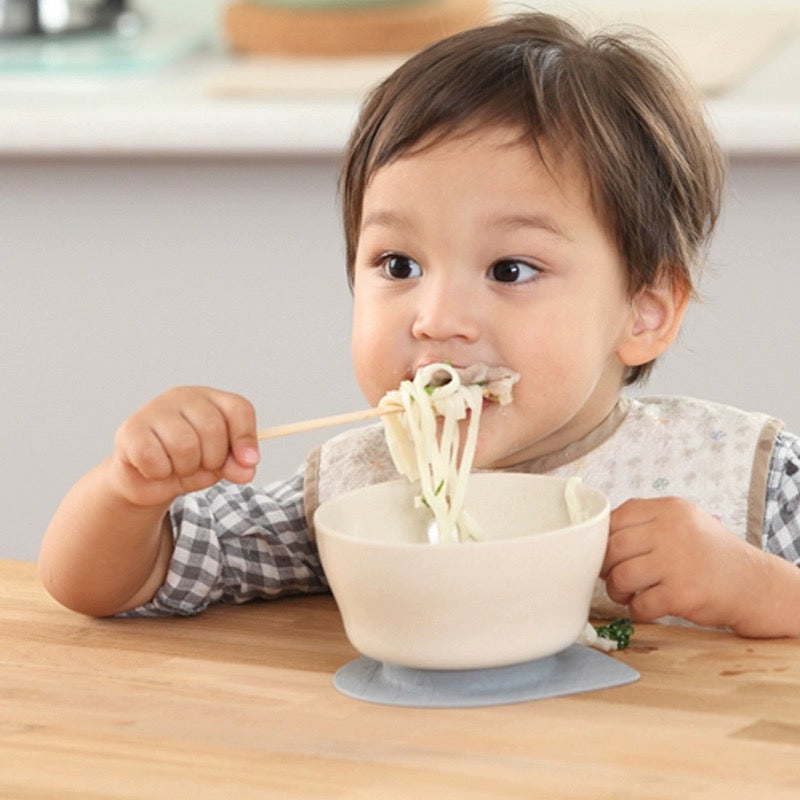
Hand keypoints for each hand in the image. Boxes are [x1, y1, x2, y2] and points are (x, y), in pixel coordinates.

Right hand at [110, 386, 259, 507]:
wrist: (145, 479)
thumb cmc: (186, 463)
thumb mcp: (218, 465)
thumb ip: (235, 465)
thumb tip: (247, 470)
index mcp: (211, 399)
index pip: (239, 409)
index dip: (246, 439)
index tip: (248, 462)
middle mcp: (183, 397)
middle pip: (213, 428)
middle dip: (212, 460)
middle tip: (200, 466)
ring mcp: (154, 410)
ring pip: (184, 444)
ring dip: (185, 468)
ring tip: (177, 467)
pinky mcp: (130, 430)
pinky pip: (154, 458)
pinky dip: (160, 473)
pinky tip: (156, 468)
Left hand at [601, 497, 768, 633]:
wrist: (754, 583)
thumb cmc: (710, 553)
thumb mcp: (683, 521)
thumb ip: (646, 521)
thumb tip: (598, 534)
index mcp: (669, 509)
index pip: (615, 518)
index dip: (602, 539)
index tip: (604, 552)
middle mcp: (672, 531)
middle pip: (613, 548)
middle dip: (605, 566)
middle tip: (610, 575)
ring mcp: (677, 562)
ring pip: (621, 577)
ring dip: (616, 590)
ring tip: (625, 594)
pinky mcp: (682, 594)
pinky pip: (640, 605)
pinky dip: (636, 610)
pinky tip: (645, 608)